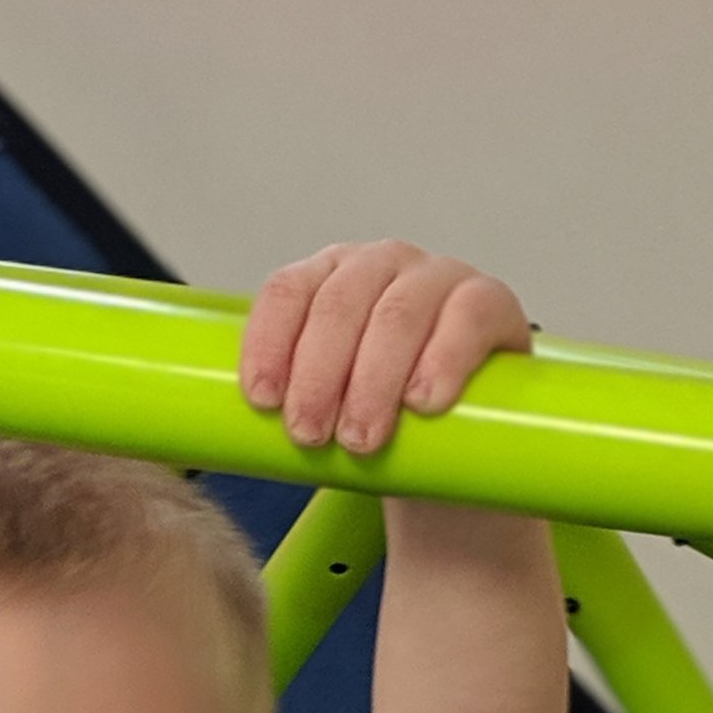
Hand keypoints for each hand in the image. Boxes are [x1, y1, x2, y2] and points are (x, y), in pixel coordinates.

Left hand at [241, 239, 530, 457]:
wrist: (465, 449)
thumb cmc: (384, 425)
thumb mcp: (329, 408)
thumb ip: (288, 404)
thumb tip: (219, 439)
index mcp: (330, 277)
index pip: (287, 291)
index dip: (270, 341)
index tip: (262, 400)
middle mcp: (381, 264)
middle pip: (339, 304)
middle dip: (318, 375)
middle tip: (310, 436)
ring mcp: (439, 277)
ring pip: (398, 314)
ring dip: (373, 379)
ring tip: (361, 440)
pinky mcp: (492, 302)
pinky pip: (467, 317)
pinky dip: (443, 359)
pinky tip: (424, 400)